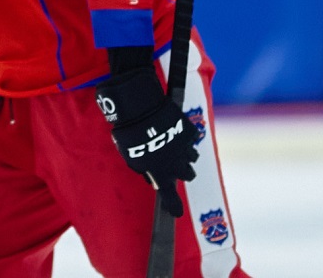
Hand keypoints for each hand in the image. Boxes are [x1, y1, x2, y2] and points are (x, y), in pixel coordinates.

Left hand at [95, 67, 199, 217]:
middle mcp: (177, 165)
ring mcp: (185, 149)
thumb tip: (150, 175)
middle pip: (188, 176)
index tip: (176, 213)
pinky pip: (192, 141)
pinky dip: (186, 139)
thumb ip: (143, 169)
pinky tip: (175, 132)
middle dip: (182, 171)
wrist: (140, 110)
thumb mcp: (131, 157)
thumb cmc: (130, 135)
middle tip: (173, 164)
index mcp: (161, 173)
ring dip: (185, 156)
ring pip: (192, 159)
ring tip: (174, 147)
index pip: (169, 197)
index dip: (173, 206)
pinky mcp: (190, 133)